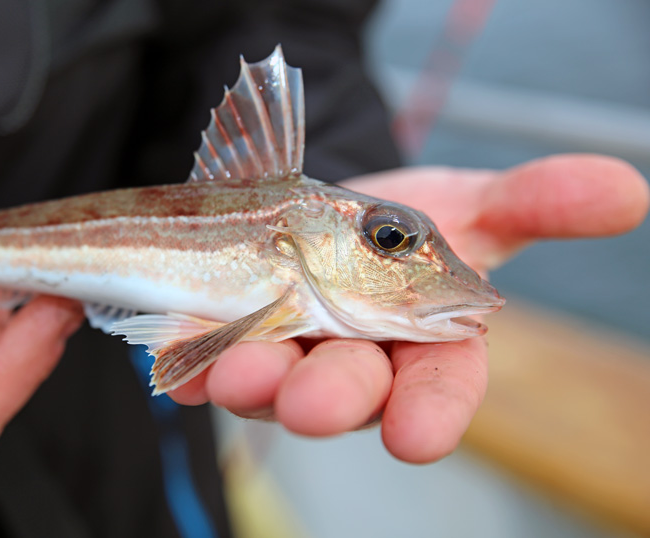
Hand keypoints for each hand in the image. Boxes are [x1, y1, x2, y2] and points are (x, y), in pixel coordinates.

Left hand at [168, 154, 648, 462]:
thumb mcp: (469, 203)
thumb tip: (628, 188)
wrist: (321, 213)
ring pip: (272, 381)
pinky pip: (206, 359)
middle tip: (310, 401)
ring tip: (236, 368)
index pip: (441, 387)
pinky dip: (192, 360)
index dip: (433, 413)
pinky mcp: (231, 344)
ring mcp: (289, 359)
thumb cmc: (401, 225)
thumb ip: (537, 202)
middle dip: (332, 398)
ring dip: (253, 379)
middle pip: (349, 390)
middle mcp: (355, 361)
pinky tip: (178, 363)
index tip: (419, 437)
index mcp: (421, 343)